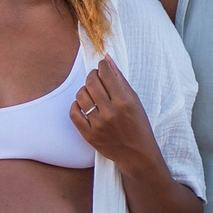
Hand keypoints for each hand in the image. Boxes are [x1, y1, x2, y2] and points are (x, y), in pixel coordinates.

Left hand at [68, 55, 156, 171]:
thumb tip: (107, 59)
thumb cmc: (138, 125)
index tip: (102, 66)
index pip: (106, 73)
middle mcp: (111, 112)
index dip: (102, 66)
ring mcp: (98, 124)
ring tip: (91, 93)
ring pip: (81, 95)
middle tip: (95, 77)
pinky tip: (83, 105)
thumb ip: (120, 79)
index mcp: (125, 101)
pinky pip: (74, 113)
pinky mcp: (89, 135)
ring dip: (84, 89)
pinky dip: (76, 105)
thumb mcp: (134, 100)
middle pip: (91, 82)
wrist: (137, 154)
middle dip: (92, 75)